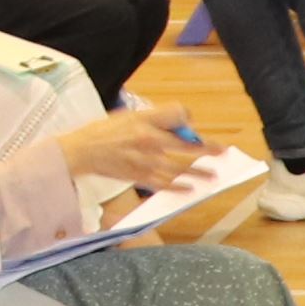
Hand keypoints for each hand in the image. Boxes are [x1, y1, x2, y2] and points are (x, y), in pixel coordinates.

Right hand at [58, 102, 205, 193]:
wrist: (82, 151)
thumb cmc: (106, 131)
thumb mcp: (130, 115)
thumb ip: (156, 118)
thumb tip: (181, 121)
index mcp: (146, 122)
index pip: (178, 116)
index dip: (186, 119)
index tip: (190, 124)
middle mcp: (149, 141)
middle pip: (185, 143)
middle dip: (206, 147)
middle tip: (222, 150)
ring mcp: (145, 161)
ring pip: (178, 167)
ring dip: (198, 172)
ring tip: (214, 176)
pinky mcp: (138, 176)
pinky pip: (163, 184)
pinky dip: (178, 187)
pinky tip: (190, 190)